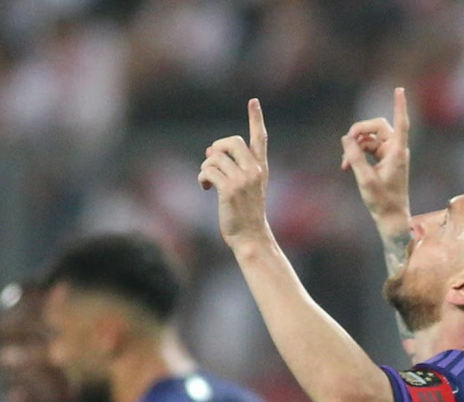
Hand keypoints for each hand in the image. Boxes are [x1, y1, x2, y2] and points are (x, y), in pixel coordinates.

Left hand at [199, 99, 272, 250]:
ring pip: (215, 158)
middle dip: (216, 147)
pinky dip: (202, 177)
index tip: (253, 101)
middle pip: (231, 142)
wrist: (251, 237)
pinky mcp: (229, 190)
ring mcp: (243, 180)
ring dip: (205, 168)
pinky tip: (204, 188)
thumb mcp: (246, 188)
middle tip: (211, 160)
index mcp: (261, 168)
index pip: (260, 138)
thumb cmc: (246, 214)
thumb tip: (210, 151)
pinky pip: (208, 171)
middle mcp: (254, 170)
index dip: (256, 118)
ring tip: (207, 181)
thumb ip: (233, 168)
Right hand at [340, 87, 411, 236]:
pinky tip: (347, 166)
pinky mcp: (384, 160)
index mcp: (397, 152)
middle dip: (359, 132)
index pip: (401, 122)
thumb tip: (345, 138)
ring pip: (370, 138)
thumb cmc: (382, 201)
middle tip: (345, 142)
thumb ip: (354, 157)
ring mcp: (390, 154)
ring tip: (344, 164)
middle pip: (377, 127)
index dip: (399, 105)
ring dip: (355, 147)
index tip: (399, 89)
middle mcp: (395, 149)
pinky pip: (368, 148)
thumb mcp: (365, 179)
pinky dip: (357, 154)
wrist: (391, 217)